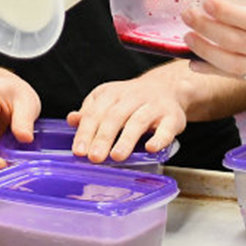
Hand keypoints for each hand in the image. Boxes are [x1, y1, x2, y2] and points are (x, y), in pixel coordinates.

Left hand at [66, 76, 186, 163]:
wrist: (167, 88)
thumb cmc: (132, 100)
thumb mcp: (108, 100)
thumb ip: (90, 112)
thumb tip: (73, 120)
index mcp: (112, 93)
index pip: (95, 112)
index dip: (86, 132)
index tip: (79, 151)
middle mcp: (132, 97)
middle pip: (115, 116)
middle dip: (103, 137)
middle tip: (94, 157)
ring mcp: (153, 106)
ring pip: (138, 121)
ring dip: (127, 139)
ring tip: (116, 156)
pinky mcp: (172, 117)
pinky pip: (166, 128)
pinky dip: (159, 138)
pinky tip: (150, 148)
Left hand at [181, 0, 245, 103]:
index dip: (227, 11)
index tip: (208, 0)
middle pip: (237, 39)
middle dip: (207, 26)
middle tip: (189, 14)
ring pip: (232, 62)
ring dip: (205, 49)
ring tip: (188, 36)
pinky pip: (236, 77)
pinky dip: (213, 70)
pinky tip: (196, 62)